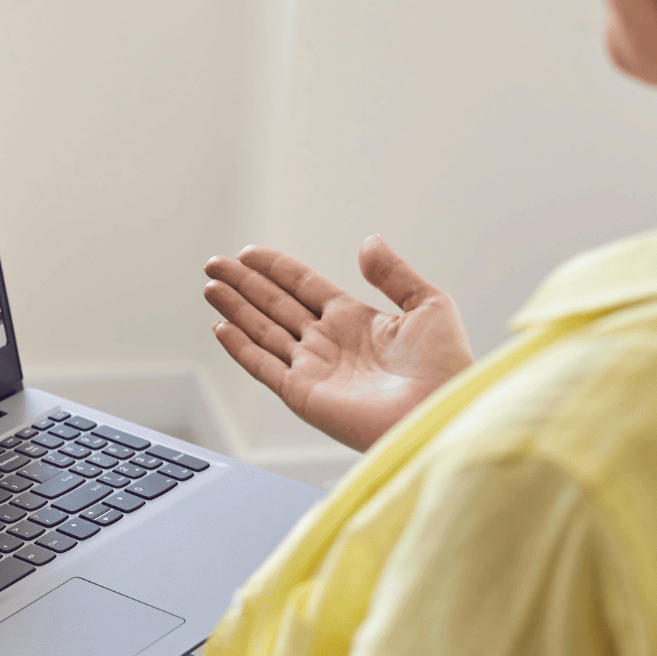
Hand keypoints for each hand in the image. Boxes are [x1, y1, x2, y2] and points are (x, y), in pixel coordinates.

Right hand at [204, 237, 473, 451]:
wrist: (439, 413)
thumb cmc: (445, 369)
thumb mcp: (428, 305)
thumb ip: (394, 273)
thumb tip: (368, 242)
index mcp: (355, 320)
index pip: (303, 287)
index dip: (275, 269)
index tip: (249, 253)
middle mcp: (328, 344)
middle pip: (275, 305)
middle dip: (244, 283)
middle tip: (215, 263)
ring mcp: (312, 369)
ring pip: (262, 330)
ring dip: (235, 308)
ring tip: (211, 285)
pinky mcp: (302, 394)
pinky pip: (262, 365)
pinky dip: (239, 346)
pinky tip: (220, 326)